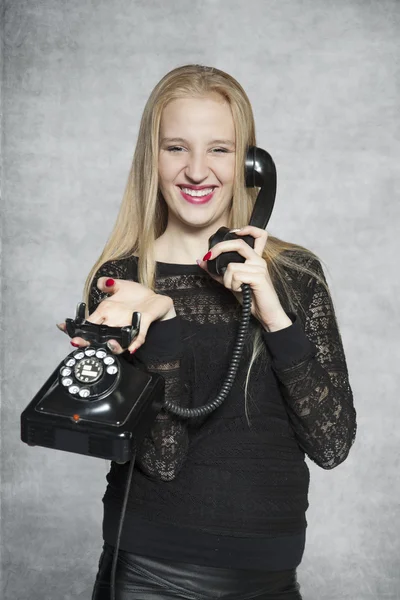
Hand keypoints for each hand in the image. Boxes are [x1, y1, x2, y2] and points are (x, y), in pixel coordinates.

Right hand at [56, 277, 175, 353]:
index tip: (63, 326)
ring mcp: (129, 326)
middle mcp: (115, 323)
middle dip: (87, 341)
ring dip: (112, 346)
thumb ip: (109, 284)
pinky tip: (131, 347)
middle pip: (98, 337)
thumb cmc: (138, 296)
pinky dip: (135, 343)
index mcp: (106, 314)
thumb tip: (100, 283)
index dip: (75, 327)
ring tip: (108, 344)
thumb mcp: (121, 286)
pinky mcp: (143, 325)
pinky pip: (138, 337)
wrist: (157, 299)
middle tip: (77, 341)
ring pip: (118, 342)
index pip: (88, 324)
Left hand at [197, 225, 288, 329]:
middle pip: (238, 244)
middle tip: (208, 257)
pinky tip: (241, 290)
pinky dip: (233, 285)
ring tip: (235, 287)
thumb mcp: (231, 282)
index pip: (259, 235)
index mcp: (255, 258)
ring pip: (231, 266)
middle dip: (219, 248)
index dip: (248, 228)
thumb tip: (200, 261)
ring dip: (227, 280)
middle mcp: (259, 260)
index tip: (234, 231)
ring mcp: (260, 268)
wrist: (266, 313)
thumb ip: (217, 271)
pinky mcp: (259, 277)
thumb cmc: (251, 297)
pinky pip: (236, 276)